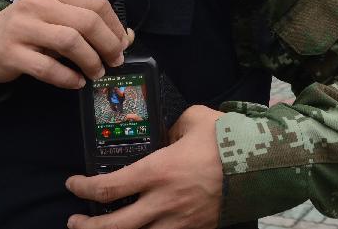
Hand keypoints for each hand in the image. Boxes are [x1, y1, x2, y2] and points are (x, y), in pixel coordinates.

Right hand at [0, 0, 132, 88]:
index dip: (115, 25)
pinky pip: (48, 68)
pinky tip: (77, 82)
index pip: (96, 2)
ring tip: (97, 73)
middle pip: (87, 21)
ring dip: (91, 61)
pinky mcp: (12, 53)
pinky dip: (68, 77)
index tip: (123, 44)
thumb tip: (127, 38)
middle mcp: (38, 3)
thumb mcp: (58, 17)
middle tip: (115, 61)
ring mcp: (22, 27)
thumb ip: (89, 23)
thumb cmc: (30, 28)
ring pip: (70, 42)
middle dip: (108, 44)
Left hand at [66, 105, 224, 228]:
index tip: (73, 183)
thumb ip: (172, 127)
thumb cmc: (227, 139)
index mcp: (158, 172)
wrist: (263, 164)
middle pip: (114, 227)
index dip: (83, 189)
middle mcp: (163, 202)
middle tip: (74, 221)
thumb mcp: (193, 120)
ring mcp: (180, 221)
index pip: (108, 188)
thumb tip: (166, 134)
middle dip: (87, 227)